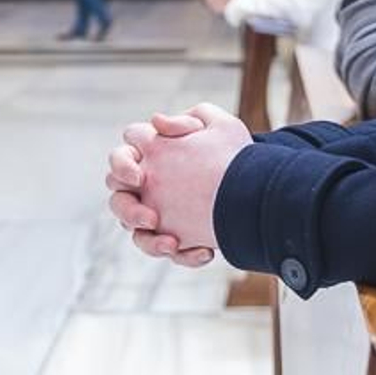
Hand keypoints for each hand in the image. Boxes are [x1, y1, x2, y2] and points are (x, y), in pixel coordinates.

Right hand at [105, 104, 253, 261]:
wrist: (257, 184)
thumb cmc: (231, 151)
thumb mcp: (220, 128)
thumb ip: (190, 118)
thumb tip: (157, 121)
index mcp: (149, 156)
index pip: (121, 157)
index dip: (123, 166)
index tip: (140, 177)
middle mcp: (145, 188)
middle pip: (118, 201)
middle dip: (129, 211)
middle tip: (151, 218)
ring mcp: (157, 216)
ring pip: (137, 235)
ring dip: (150, 242)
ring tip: (172, 244)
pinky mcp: (175, 237)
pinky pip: (170, 253)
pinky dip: (185, 256)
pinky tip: (205, 252)